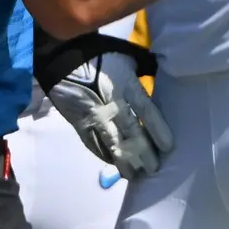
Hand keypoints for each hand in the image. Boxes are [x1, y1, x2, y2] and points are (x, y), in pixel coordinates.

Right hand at [47, 51, 173, 178]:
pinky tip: (113, 164)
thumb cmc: (98, 53)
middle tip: (154, 169)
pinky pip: (93, 144)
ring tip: (136, 175)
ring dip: (125, 161)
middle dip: (144, 153)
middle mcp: (111, 105)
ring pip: (112, 144)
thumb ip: (144, 68)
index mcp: (125, 85)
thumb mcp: (126, 56)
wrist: (60, 55)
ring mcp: (93, 116)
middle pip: (131, 133)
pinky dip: (104, 156)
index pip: (146, 110)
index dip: (158, 130)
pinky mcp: (78, 123)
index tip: (168, 147)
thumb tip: (161, 74)